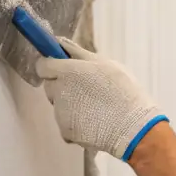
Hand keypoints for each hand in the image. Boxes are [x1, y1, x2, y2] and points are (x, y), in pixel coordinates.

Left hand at [36, 40, 167, 159]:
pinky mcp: (65, 131)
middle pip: (50, 86)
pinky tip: (94, 121)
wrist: (132, 127)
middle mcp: (59, 91)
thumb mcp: (105, 64)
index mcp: (68, 71)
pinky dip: (75, 122)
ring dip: (69, 104)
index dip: (51, 66)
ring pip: (58, 105)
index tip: (62, 68)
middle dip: (61, 86)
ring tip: (94, 107)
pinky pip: (65, 123)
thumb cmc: (122, 91)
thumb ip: (79, 53)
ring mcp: (60, 113)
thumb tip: (60, 43)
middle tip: (85, 89)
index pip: (42, 66)